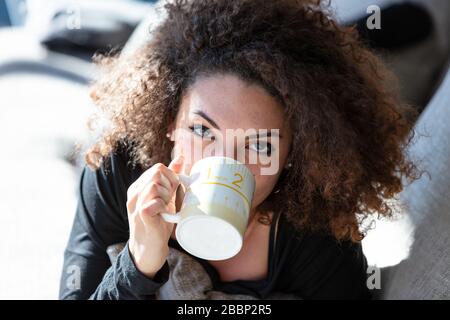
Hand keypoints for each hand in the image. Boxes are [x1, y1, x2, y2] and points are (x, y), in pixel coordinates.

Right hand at [127, 154, 183, 277]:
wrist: (148, 251)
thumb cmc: (157, 223)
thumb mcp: (165, 197)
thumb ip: (170, 178)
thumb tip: (180, 158)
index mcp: (139, 187)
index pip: (158, 168)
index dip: (171, 178)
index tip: (172, 192)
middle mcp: (134, 193)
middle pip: (157, 173)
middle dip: (169, 185)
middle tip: (169, 200)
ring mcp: (135, 204)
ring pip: (155, 185)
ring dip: (166, 196)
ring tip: (164, 208)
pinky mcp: (140, 216)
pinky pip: (154, 202)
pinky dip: (162, 207)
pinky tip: (162, 215)